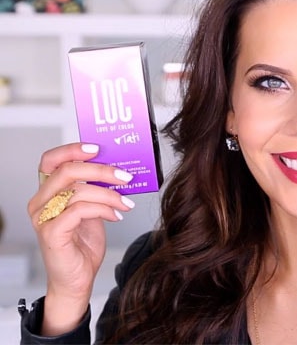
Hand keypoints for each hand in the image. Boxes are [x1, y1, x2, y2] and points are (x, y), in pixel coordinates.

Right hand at [27, 143, 134, 334]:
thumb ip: (96, 190)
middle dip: (101, 170)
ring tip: (125, 203)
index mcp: (48, 192)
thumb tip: (119, 170)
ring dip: (109, 194)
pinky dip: (103, 209)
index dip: (72, 149)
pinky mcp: (51, 232)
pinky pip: (79, 210)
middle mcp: (41, 202)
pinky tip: (115, 216)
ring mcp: (43, 217)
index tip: (98, 148)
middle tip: (124, 176)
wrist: (77, 279)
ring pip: (77, 190)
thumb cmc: (83, 244)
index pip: (51, 160)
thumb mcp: (92, 209)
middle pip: (67, 170)